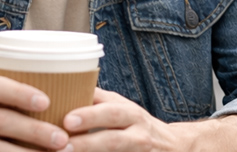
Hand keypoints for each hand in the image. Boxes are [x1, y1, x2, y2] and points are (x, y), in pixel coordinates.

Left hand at [62, 89, 236, 151]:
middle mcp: (137, 127)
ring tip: (67, 151)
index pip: (109, 106)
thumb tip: (63, 90)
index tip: (66, 116)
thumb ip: (97, 101)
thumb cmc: (136, 126)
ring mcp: (140, 146)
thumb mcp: (122, 110)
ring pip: (116, 145)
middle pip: (113, 122)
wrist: (174, 146)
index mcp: (128, 111)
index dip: (88, 111)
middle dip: (90, 122)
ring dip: (91, 146)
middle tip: (66, 127)